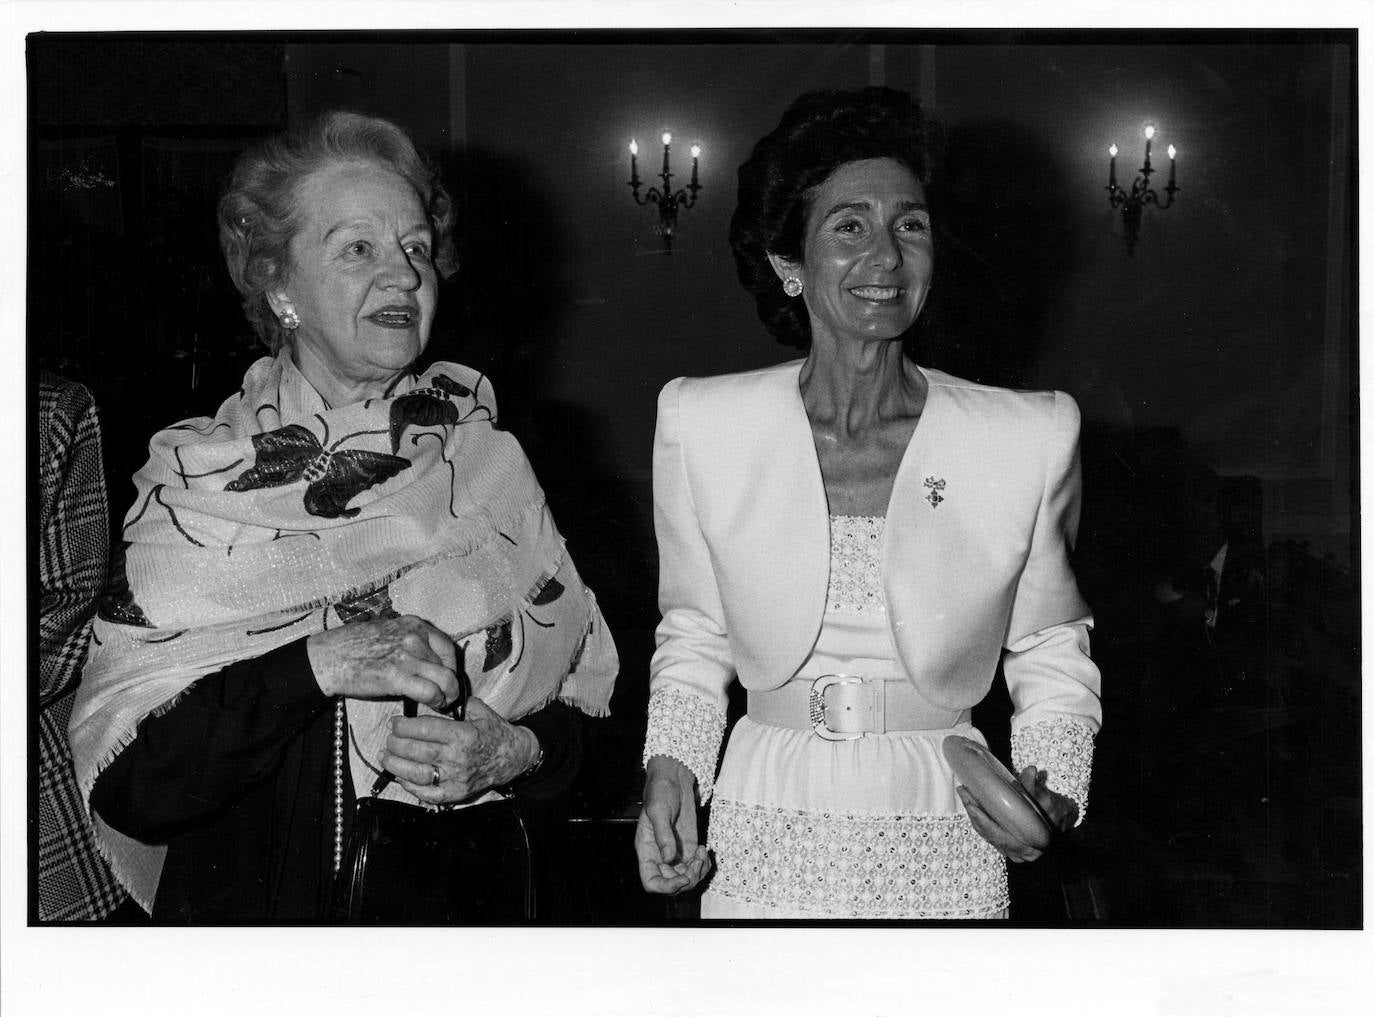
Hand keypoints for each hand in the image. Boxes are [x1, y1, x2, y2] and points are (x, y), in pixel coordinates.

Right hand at [306, 615, 458, 708]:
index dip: (452, 666)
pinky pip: (431, 692)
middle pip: (448, 665)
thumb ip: (412, 643)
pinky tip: (432, 705)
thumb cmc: (354, 647)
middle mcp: (415, 637)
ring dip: (447, 695)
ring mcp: (407, 656)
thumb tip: (430, 662)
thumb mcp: (389, 633)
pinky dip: (436, 701)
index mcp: (414, 624)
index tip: (449, 677)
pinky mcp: (398, 677)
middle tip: (448, 695)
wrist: (328, 657)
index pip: (447, 646)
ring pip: (445, 679)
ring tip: (442, 703)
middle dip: (451, 683)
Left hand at [379, 697, 538, 804]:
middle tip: (389, 739)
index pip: (426, 729)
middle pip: (417, 751)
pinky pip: (428, 794)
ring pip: (417, 774)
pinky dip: (411, 787)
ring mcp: (456, 778)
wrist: (515, 757)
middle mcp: (458, 758)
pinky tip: (402, 777)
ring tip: (386, 757)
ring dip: (396, 766)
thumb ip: (458, 704)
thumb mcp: (480, 711)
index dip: (405, 726)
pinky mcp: (456, 794)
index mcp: (463, 735)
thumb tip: (435, 695)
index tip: (394, 723)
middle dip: (396, 744)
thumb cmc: (495, 733)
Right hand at [635, 755, 709, 893]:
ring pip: (686, 878)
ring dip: (698, 872)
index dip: (666, 887)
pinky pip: (696, 866)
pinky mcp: (688, 846)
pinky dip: (703, 864)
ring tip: (702, 853)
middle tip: (697, 860)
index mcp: (647, 851)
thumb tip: (669, 858)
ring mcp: (675, 852)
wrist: (673, 778)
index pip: (651, 882)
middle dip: (687, 878)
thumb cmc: (660, 791)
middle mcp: (659, 856)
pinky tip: (704, 850)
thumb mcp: (659, 811)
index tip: (683, 878)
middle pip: (672, 884)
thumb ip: (663, 835)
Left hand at [958, 766, 1078, 863]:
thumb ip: (1035, 788)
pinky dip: (979, 818)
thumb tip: (1031, 771)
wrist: (1059, 820)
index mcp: (1031, 846)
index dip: (984, 821)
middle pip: (989, 834)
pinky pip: (988, 832)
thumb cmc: (1053, 811)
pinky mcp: (1005, 845)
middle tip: (964, 792)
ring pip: (986, 834)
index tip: (971, 804)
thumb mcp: (1046, 799)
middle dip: (974, 813)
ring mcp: (1011, 851)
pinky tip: (971, 802)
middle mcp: (1020, 853)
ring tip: (964, 793)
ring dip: (973, 814)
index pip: (1001, 836)